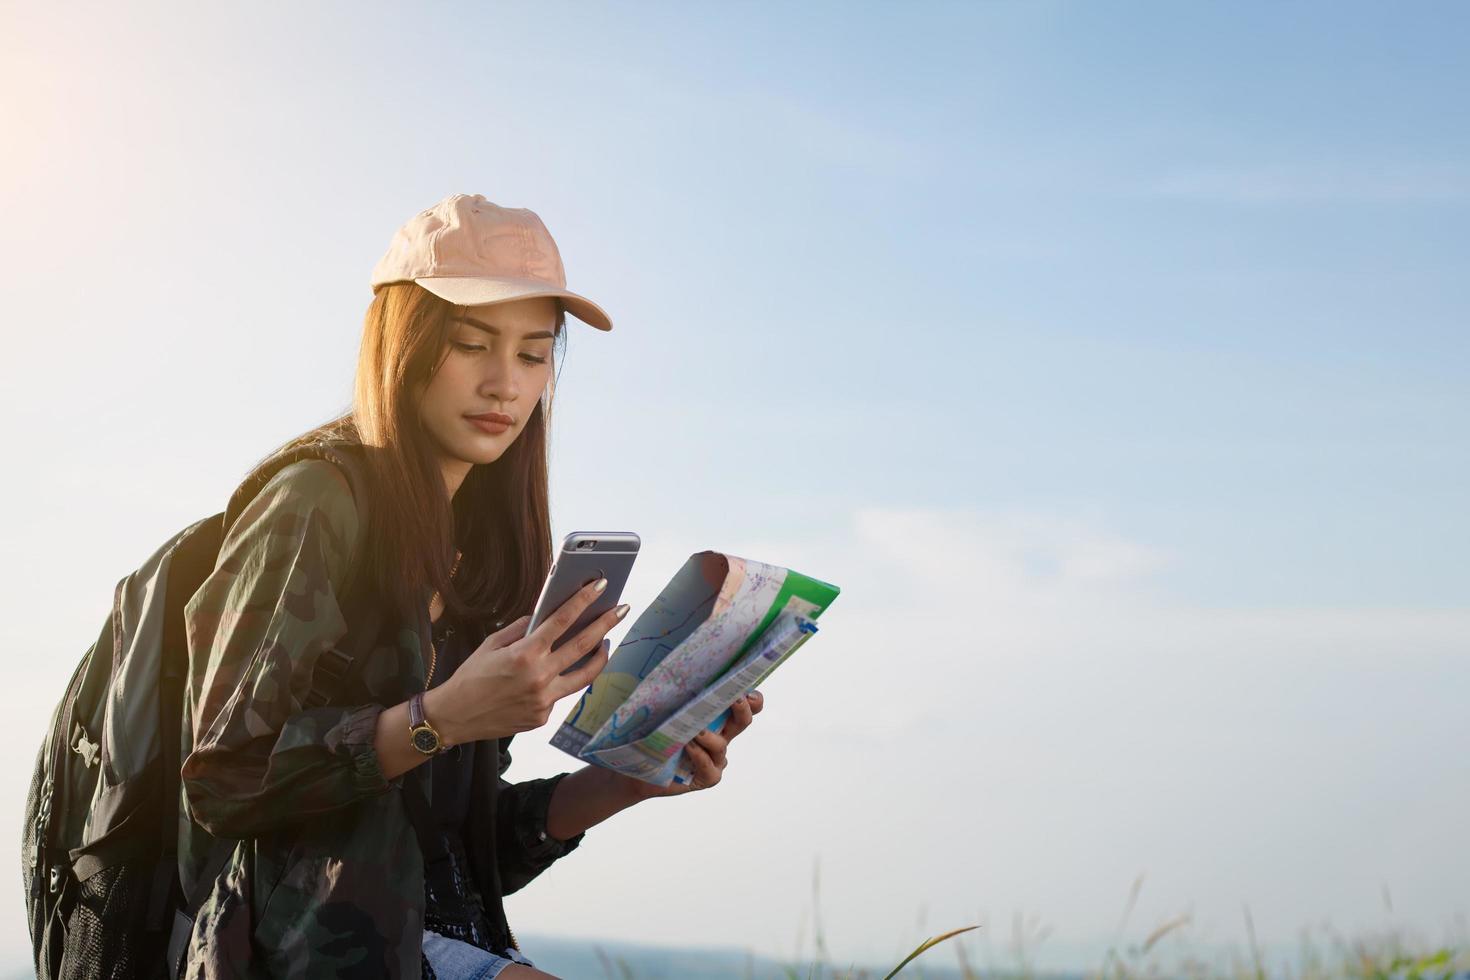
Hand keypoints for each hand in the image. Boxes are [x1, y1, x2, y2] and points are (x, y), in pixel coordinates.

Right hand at [429, 578, 624, 743]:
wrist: (454, 717)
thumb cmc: (471, 676)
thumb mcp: (492, 644)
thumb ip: (522, 628)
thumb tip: (546, 615)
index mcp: (524, 654)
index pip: (562, 621)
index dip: (584, 600)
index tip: (601, 586)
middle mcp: (539, 678)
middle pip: (583, 646)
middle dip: (606, 624)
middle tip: (622, 609)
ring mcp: (543, 700)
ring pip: (584, 675)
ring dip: (600, 656)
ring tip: (606, 641)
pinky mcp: (543, 717)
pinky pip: (561, 693)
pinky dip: (565, 678)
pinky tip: (564, 670)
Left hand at [637, 690, 764, 797]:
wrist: (639, 765)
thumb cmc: (654, 732)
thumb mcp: (666, 708)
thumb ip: (678, 694)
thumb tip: (678, 670)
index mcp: (716, 716)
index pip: (742, 704)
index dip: (751, 697)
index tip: (745, 687)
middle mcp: (720, 736)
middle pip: (743, 721)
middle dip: (743, 709)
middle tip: (736, 699)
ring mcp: (716, 758)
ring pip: (721, 745)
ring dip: (709, 736)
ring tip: (696, 731)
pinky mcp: (707, 777)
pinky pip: (709, 767)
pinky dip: (700, 756)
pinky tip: (688, 747)